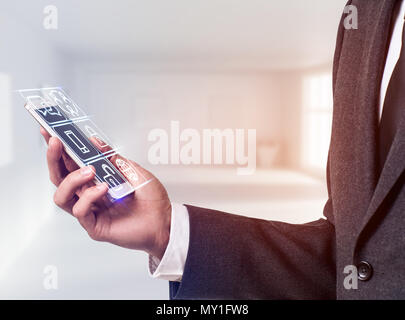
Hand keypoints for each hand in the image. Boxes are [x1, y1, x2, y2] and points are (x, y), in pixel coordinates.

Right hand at [40, 127, 170, 258]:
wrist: (165, 222)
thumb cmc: (151, 199)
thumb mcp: (133, 171)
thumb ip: (112, 158)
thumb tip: (94, 141)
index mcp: (95, 180)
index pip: (70, 163)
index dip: (58, 149)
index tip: (50, 131)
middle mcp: (88, 194)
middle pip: (59, 177)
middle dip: (54, 158)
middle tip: (57, 143)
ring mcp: (90, 210)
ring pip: (62, 196)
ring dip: (71, 179)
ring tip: (89, 170)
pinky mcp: (95, 226)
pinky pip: (80, 211)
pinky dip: (89, 196)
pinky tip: (103, 188)